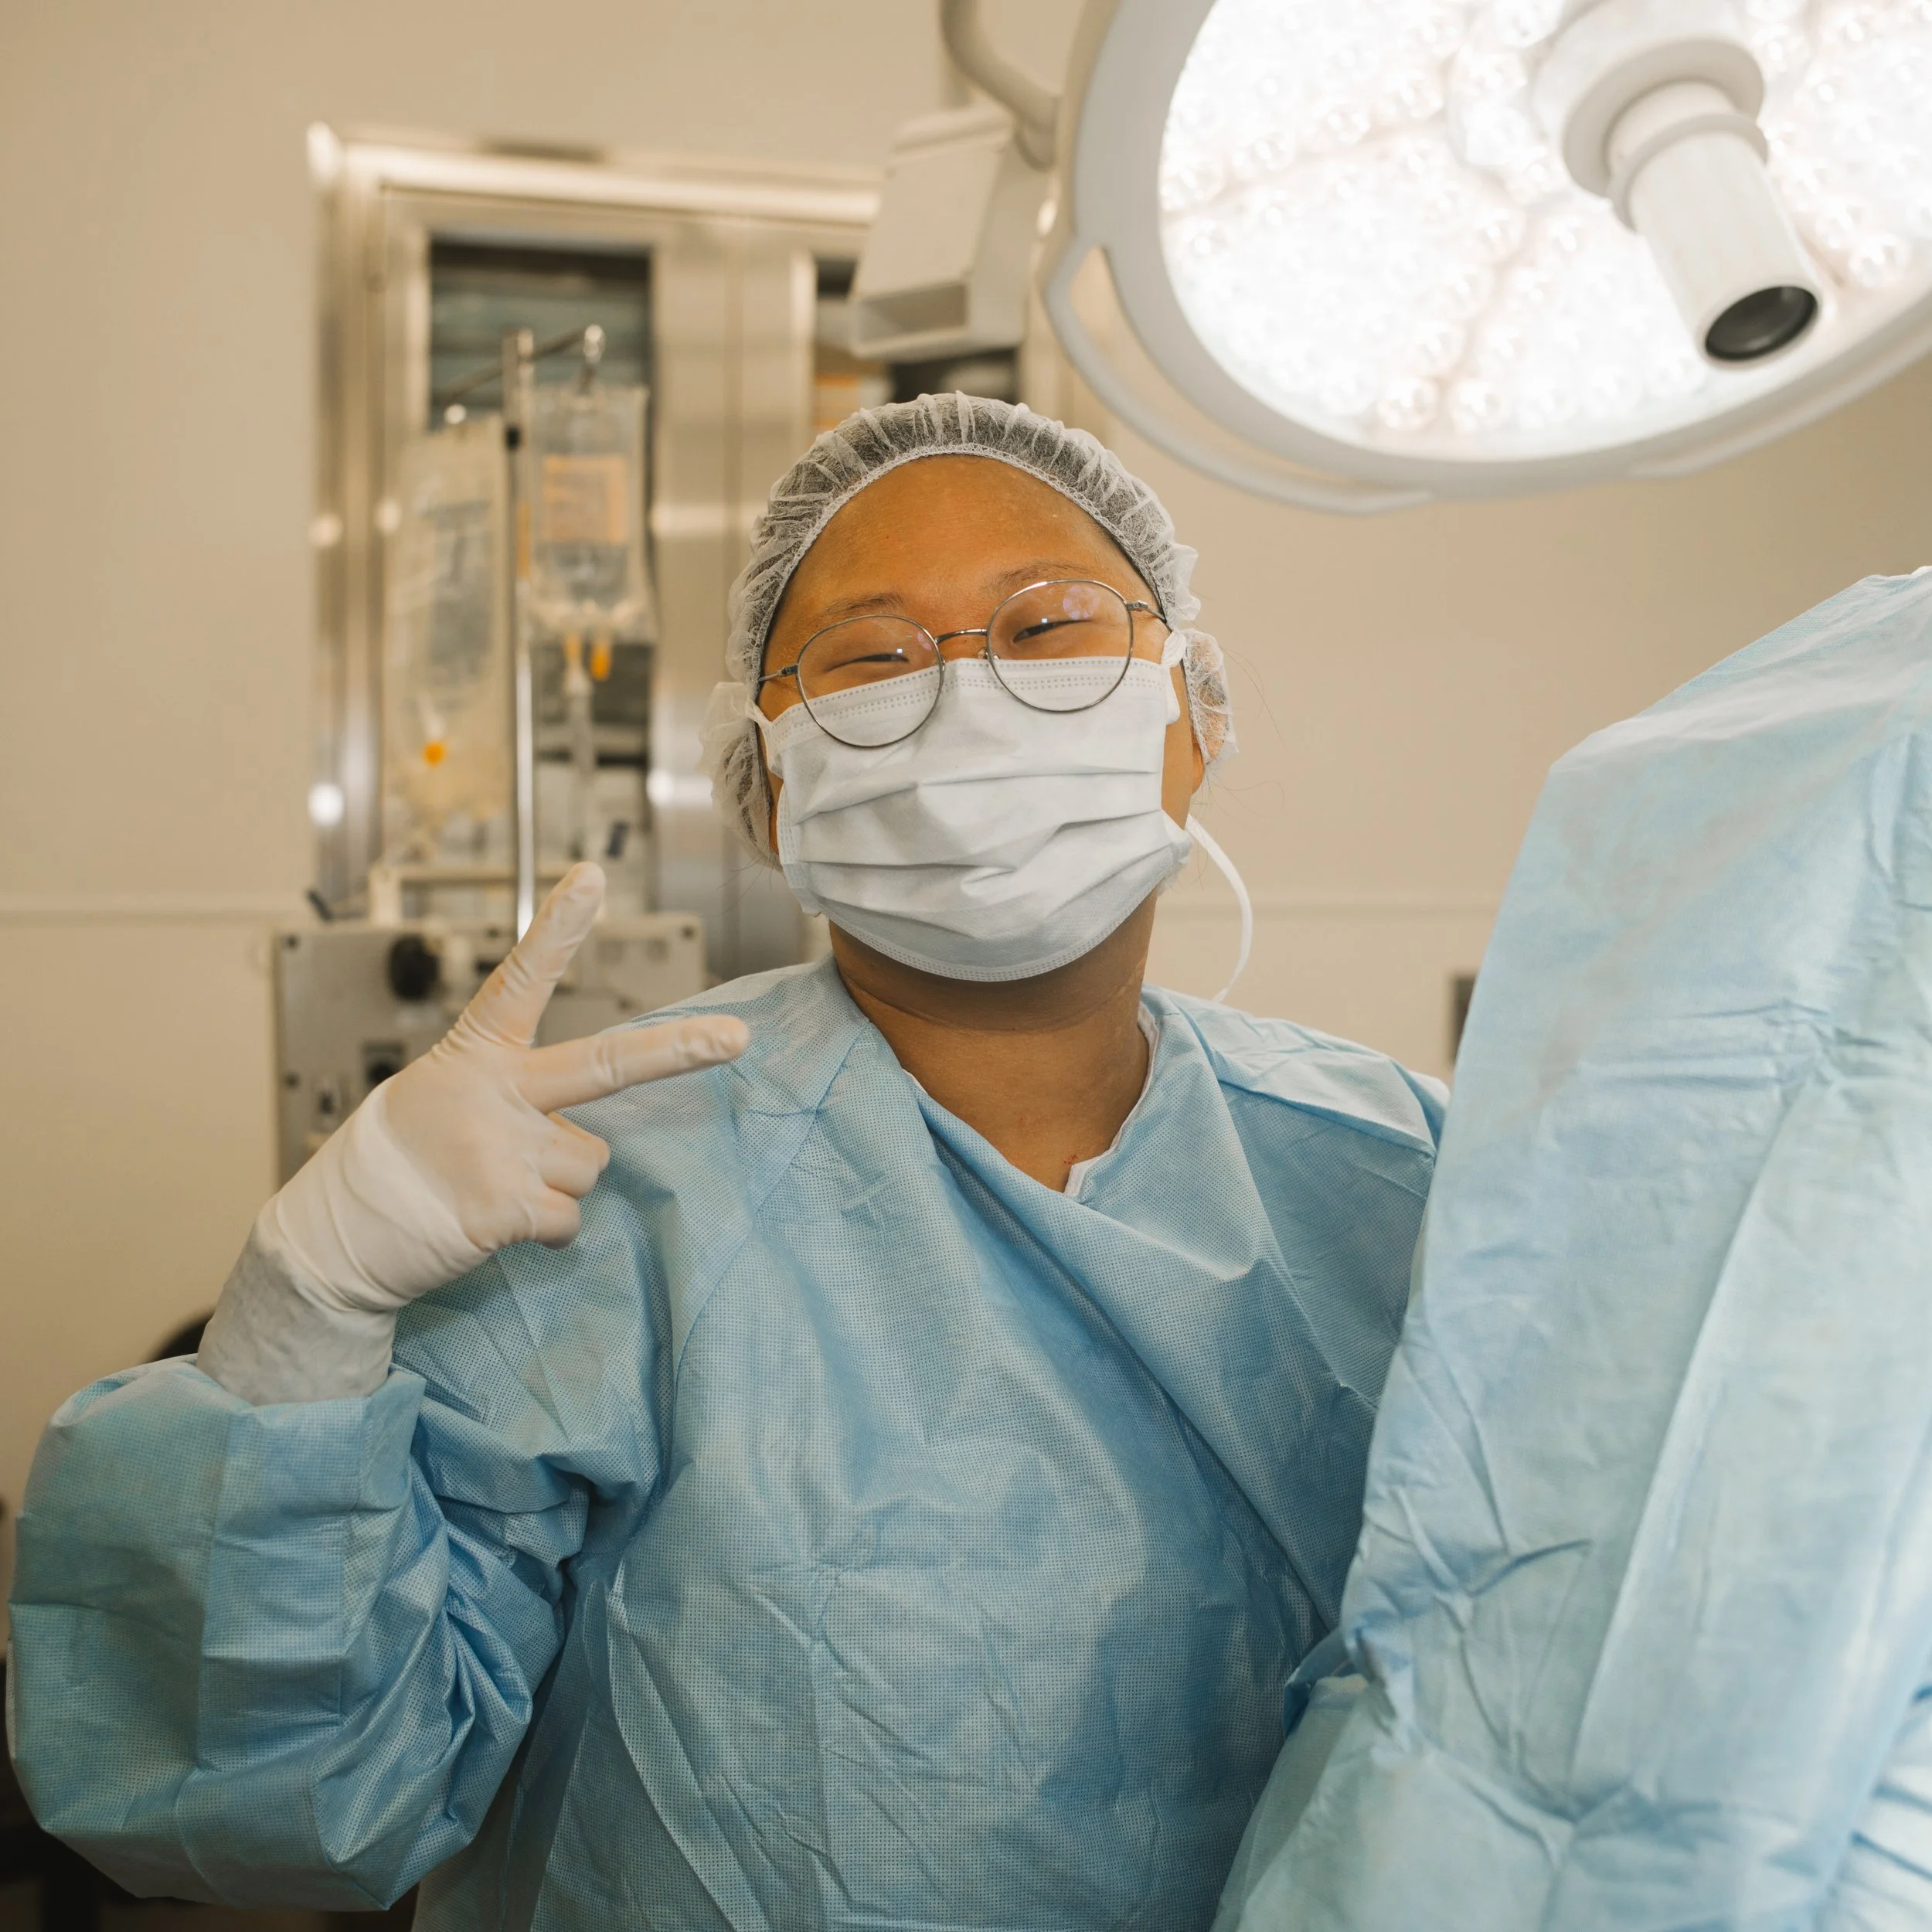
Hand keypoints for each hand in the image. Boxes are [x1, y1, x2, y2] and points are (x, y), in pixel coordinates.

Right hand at [261, 863, 747, 1315]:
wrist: (339, 1234)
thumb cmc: (400, 1161)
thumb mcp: (447, 1100)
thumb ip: (519, 1101)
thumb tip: (589, 1147)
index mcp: (476, 1055)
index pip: (521, 979)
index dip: (557, 928)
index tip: (591, 876)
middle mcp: (495, 1092)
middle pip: (605, 1065)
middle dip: (680, 1051)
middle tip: (735, 1038)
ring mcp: (501, 1147)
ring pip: (588, 1164)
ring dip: (554, 1185)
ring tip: (492, 1186)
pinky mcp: (505, 1205)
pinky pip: (568, 1219)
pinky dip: (543, 1232)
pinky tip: (492, 1223)